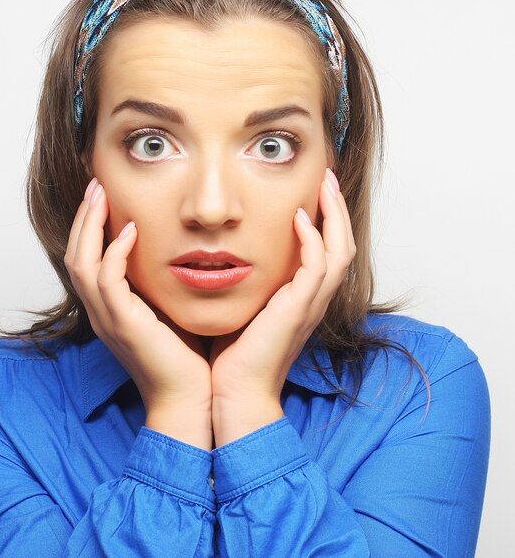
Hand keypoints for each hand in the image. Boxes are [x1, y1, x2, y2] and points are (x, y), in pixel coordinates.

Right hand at [64, 179, 212, 448]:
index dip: (91, 226)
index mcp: (111, 308)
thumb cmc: (186, 356)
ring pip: (82, 262)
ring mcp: (108, 319)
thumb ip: (162, 283)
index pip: (89, 259)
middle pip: (76, 254)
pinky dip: (114, 253)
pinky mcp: (124, 325)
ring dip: (90, 225)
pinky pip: (108, 281)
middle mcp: (102, 312)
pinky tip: (129, 230)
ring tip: (101, 194)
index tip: (104, 195)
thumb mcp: (169, 310)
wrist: (190, 399)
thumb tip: (176, 252)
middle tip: (96, 184)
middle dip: (84, 217)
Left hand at [209, 169, 355, 445]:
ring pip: (339, 252)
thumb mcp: (244, 307)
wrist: (234, 392)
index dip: (325, 220)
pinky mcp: (297, 311)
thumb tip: (228, 255)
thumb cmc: (233, 353)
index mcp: (302, 299)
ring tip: (323, 185)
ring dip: (334, 216)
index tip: (312, 191)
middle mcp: (313, 300)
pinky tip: (298, 218)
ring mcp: (309, 305)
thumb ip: (248, 282)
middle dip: (336, 209)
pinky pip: (316, 268)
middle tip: (326, 177)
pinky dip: (312, 240)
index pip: (326, 251)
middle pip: (342, 245)